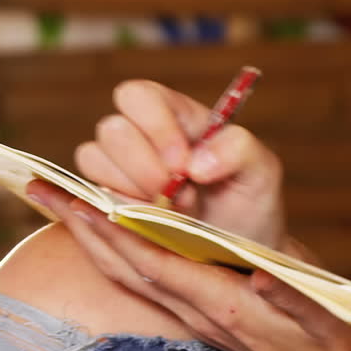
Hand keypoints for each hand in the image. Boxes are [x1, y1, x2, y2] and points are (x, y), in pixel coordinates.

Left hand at [27, 182, 350, 350]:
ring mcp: (186, 311)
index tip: (84, 202)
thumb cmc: (322, 339)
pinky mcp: (190, 309)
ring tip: (55, 199)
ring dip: (87, 234)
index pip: (153, 264)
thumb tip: (261, 277)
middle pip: (123, 265)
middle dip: (83, 226)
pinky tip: (96, 229)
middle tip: (43, 189)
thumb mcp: (314, 317)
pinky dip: (111, 248)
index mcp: (216, 305)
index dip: (117, 234)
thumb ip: (286, 296)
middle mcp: (191, 309)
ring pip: (124, 270)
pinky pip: (137, 275)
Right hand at [75, 79, 284, 248]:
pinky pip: (89, 196)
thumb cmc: (248, 202)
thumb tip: (196, 162)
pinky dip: (117, 211)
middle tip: (183, 198)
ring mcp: (118, 168)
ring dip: (132, 191)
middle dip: (144, 167)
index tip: (183, 164)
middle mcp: (139, 135)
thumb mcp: (261, 171)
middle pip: (111, 129)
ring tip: (172, 215)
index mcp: (173, 114)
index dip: (154, 126)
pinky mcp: (106, 200)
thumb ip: (238, 149)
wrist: (238, 253)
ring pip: (93, 159)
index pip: (138, 96)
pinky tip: (151, 224)